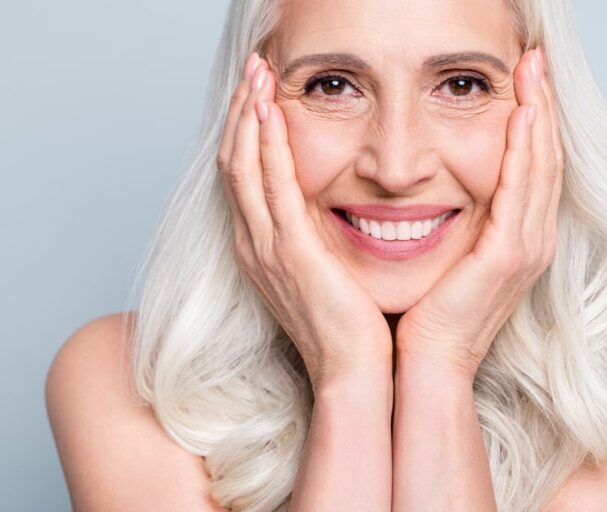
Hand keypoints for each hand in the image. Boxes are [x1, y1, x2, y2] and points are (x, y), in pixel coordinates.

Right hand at [216, 53, 391, 391]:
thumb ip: (316, 238)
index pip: (244, 176)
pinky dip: (269, 145)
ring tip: (256, 74)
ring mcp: (267, 248)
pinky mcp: (292, 252)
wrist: (352, 372)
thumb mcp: (324, 274)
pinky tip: (272, 111)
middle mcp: (254, 244)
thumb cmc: (347, 326)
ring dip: (248, 116)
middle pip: (235, 163)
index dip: (246, 131)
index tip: (256, 95)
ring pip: (245, 166)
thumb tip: (328, 208)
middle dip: (240, 112)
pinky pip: (273, 186)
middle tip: (251, 69)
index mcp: (261, 249)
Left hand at [396, 47, 564, 379]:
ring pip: (541, 166)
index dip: (533, 120)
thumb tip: (436, 183)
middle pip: (545, 157)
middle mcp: (533, 239)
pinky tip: (520, 114)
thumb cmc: (430, 309)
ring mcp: (527, 247)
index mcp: (519, 238)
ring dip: (538, 114)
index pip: (533, 166)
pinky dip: (525, 149)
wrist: (427, 359)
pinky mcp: (509, 256)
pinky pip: (522, 190)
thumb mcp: (450, 255)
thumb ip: (459, 220)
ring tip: (532, 70)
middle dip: (541, 105)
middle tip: (534, 59)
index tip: (524, 80)